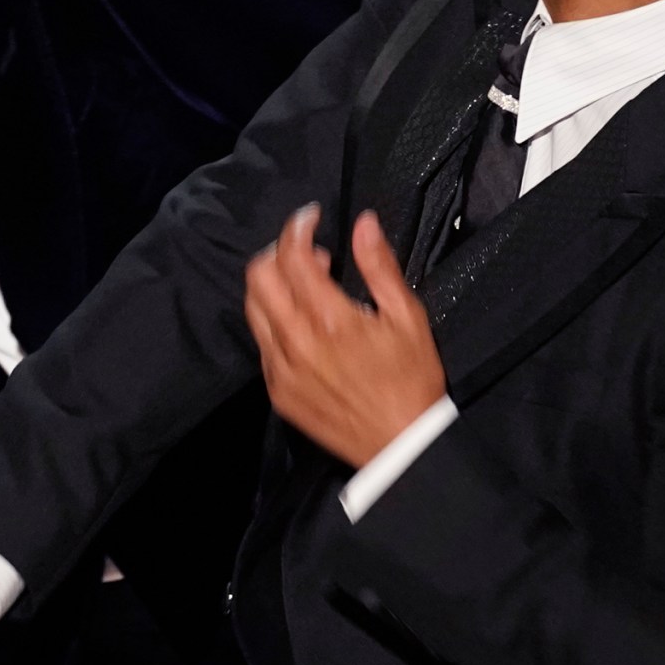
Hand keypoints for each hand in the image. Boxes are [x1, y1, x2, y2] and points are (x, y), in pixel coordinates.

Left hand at [245, 205, 446, 466]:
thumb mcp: (408, 317)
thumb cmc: (412, 380)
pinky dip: (273, 321)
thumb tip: (363, 224)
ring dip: (270, 285)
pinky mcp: (278, 391)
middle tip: (305, 251)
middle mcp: (297, 342)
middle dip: (277, 251)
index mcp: (331, 320)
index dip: (298, 227)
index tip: (311, 218)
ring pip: (252, 309)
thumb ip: (380, 266)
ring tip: (301, 284)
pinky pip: (261, 344)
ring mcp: (281, 369)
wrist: (401, 445)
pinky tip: (300, 323)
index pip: (292, 257)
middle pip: (258, 277)